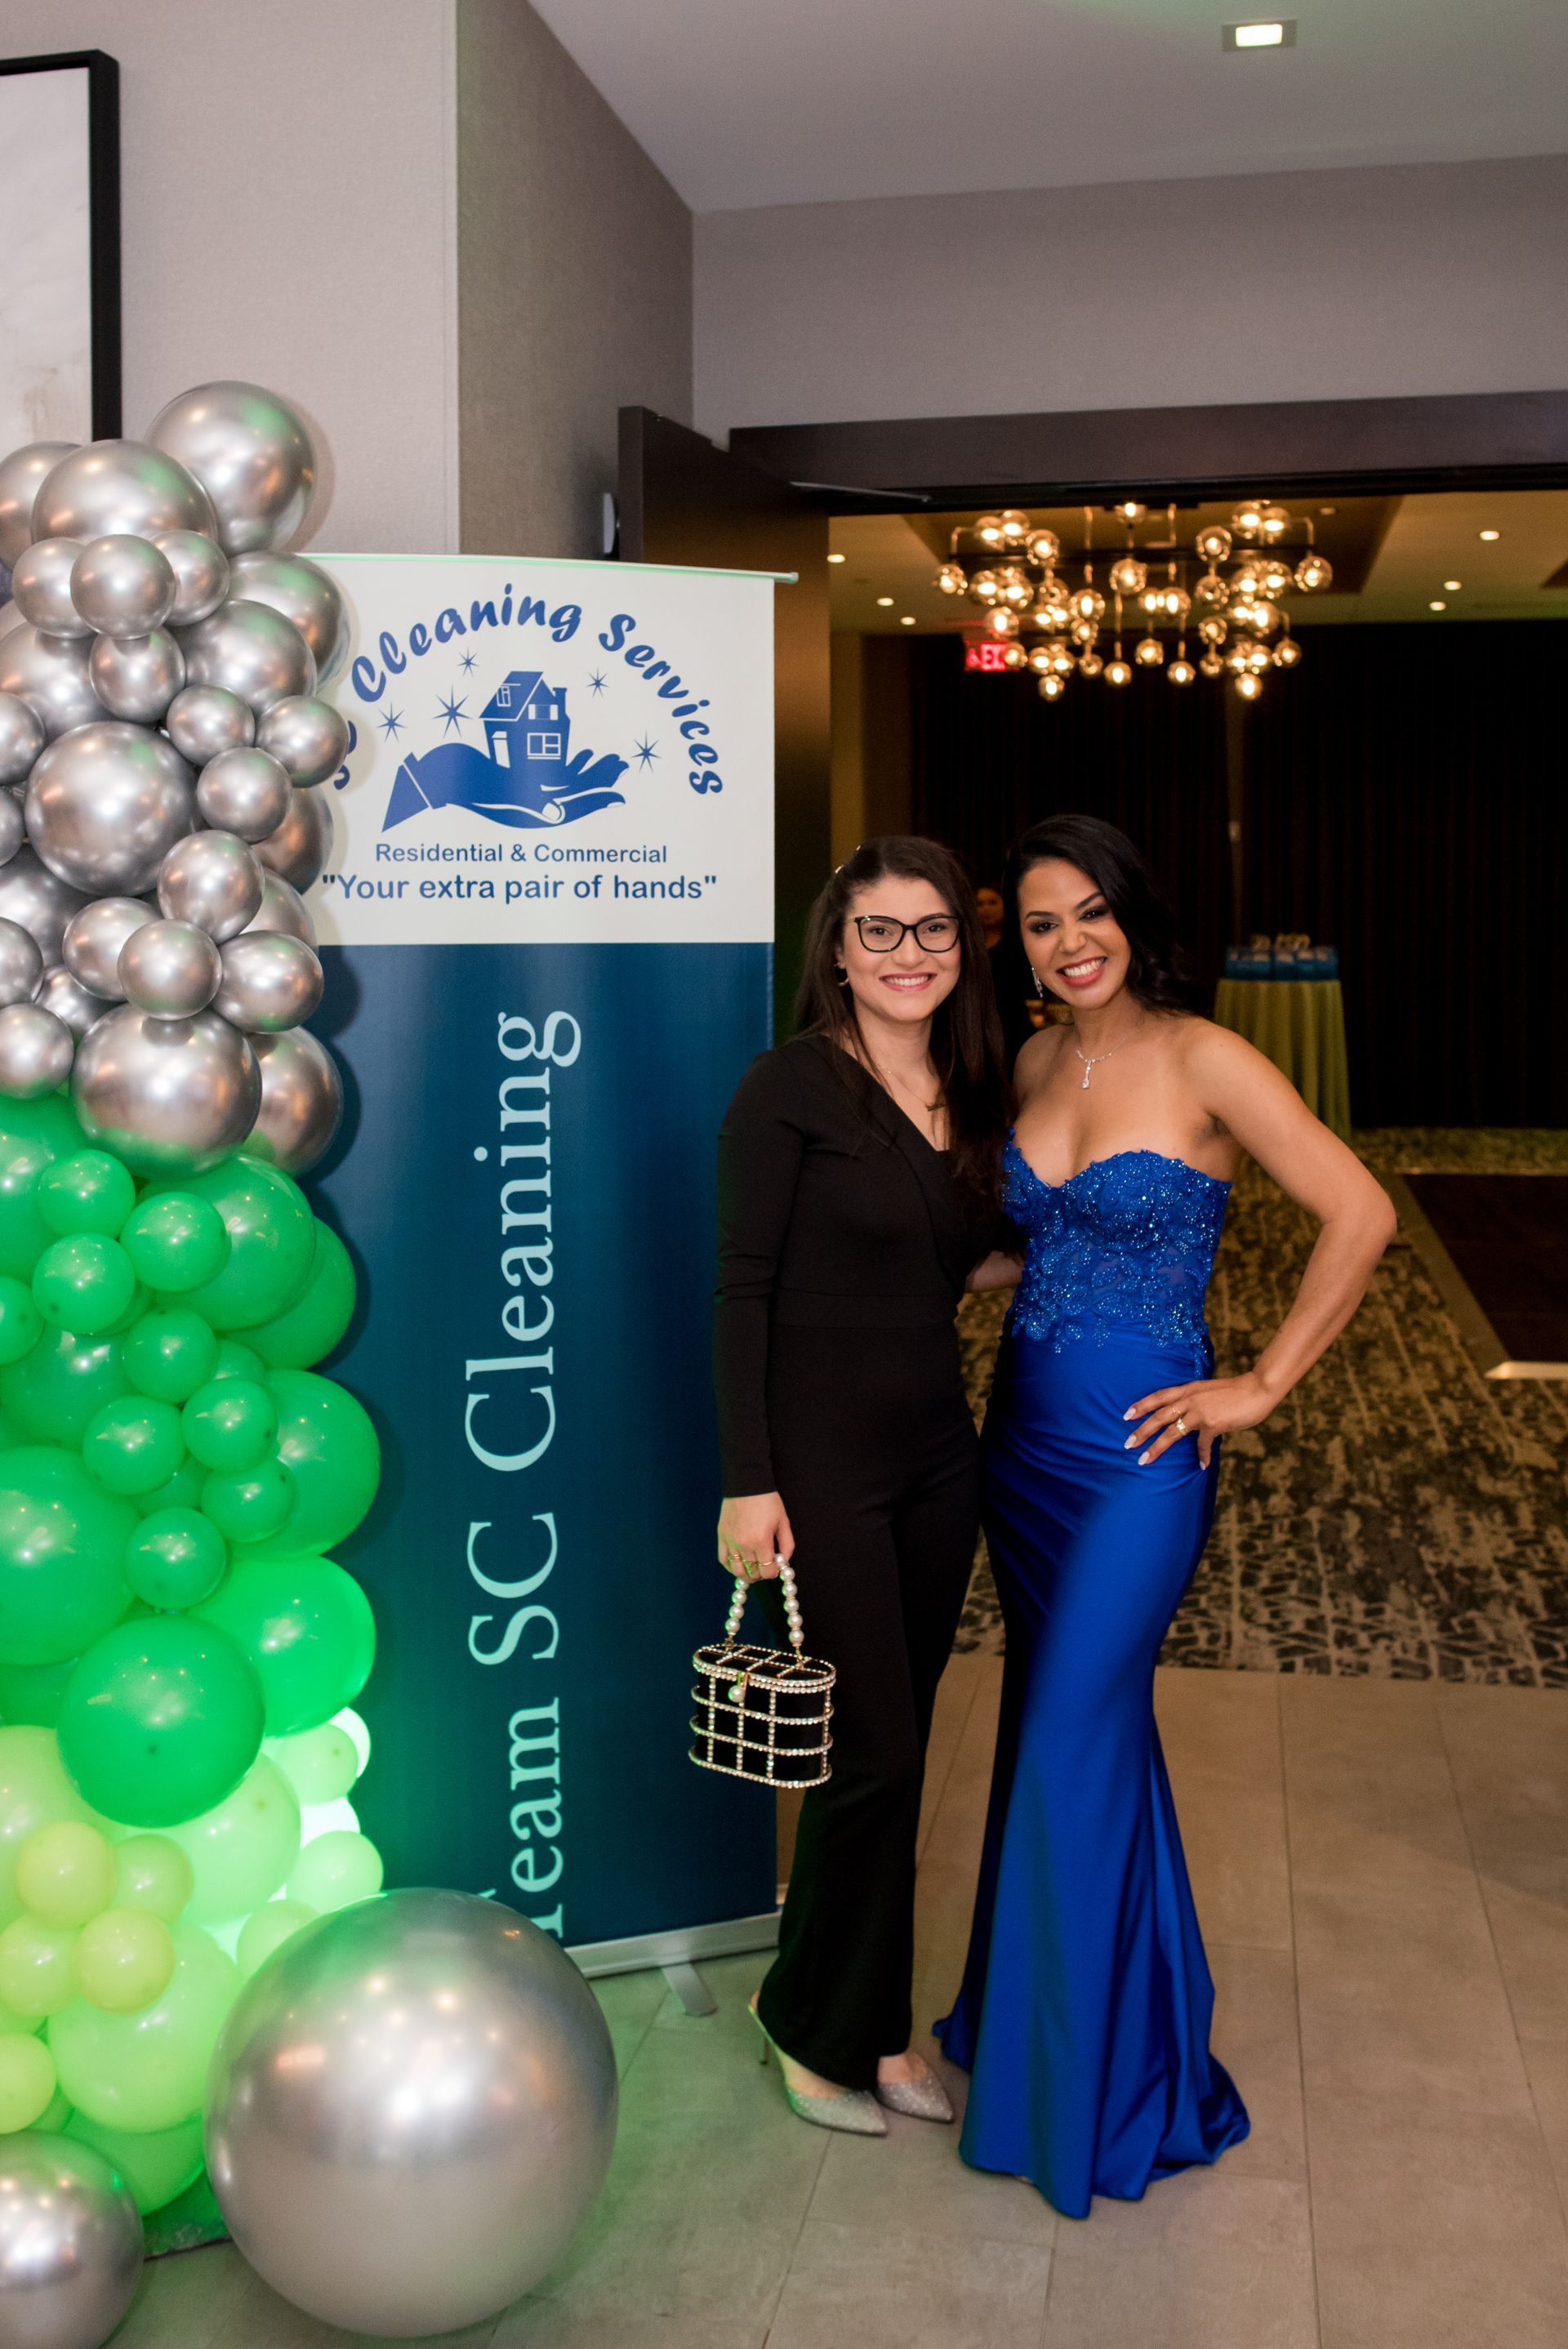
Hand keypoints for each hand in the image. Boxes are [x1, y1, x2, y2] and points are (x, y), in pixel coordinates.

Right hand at [716, 1492, 793, 1581]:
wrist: (747, 1484)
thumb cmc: (767, 1501)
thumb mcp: (783, 1522)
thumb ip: (787, 1545)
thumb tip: (784, 1562)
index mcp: (761, 1541)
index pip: (767, 1571)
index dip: (773, 1573)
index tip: (776, 1567)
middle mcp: (744, 1545)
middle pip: (753, 1573)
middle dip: (762, 1574)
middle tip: (766, 1568)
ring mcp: (730, 1541)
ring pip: (737, 1570)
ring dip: (747, 1575)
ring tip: (753, 1570)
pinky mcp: (721, 1536)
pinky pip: (723, 1560)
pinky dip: (730, 1567)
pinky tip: (738, 1566)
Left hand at [1123, 1372, 1273, 1469]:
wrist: (1258, 1388)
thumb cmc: (1236, 1391)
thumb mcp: (1209, 1390)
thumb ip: (1196, 1401)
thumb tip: (1187, 1416)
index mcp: (1188, 1389)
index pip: (1159, 1396)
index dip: (1142, 1405)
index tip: (1126, 1415)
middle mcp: (1190, 1399)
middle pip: (1159, 1416)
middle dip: (1142, 1431)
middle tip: (1127, 1443)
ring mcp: (1201, 1411)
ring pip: (1172, 1432)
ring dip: (1157, 1447)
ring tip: (1144, 1460)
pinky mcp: (1213, 1423)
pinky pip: (1203, 1444)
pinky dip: (1202, 1455)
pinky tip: (1202, 1465)